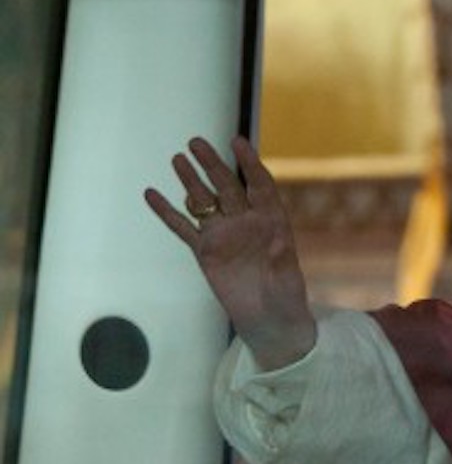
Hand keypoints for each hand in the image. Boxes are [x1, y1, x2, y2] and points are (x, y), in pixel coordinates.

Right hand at [145, 137, 315, 370]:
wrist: (268, 321)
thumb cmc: (285, 299)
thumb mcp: (287, 281)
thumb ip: (281, 262)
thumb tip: (279, 244)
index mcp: (271, 222)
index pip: (260, 186)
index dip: (249, 164)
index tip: (237, 142)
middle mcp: (246, 223)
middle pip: (227, 187)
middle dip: (212, 164)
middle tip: (196, 142)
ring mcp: (224, 236)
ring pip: (204, 202)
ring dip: (191, 181)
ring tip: (177, 158)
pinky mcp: (205, 252)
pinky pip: (183, 228)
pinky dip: (167, 212)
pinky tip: (152, 194)